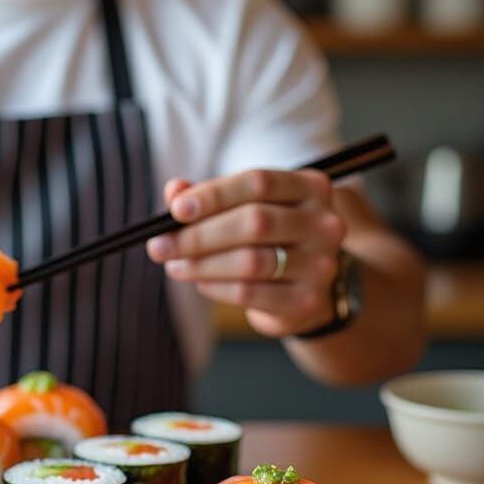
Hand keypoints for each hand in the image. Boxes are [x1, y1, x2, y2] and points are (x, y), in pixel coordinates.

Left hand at [146, 169, 345, 337]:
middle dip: (198, 235)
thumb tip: (174, 190)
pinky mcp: (305, 300)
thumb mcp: (241, 209)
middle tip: (159, 246)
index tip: (176, 210)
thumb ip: (208, 196)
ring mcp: (320, 264)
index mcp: (310, 187)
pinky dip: (216, 287)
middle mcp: (324, 223)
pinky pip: (249, 293)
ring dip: (201, 264)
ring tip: (173, 265)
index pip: (259, 182)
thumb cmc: (266, 238)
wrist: (301, 287)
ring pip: (250, 261)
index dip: (213, 195)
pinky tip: (200, 282)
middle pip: (254, 222)